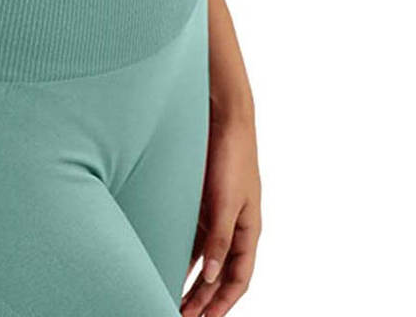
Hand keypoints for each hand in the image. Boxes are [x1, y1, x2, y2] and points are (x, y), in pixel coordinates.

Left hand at [182, 112, 260, 316]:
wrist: (224, 117)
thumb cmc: (231, 156)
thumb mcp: (224, 201)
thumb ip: (218, 239)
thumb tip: (209, 277)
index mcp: (248, 229)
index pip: (238, 279)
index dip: (222, 303)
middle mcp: (235, 226)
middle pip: (221, 274)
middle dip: (204, 299)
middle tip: (181, 315)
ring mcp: (219, 213)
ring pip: (207, 258)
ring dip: (192, 280)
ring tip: (173, 297)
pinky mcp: (204, 200)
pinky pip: (195, 237)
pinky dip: (185, 254)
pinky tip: (167, 263)